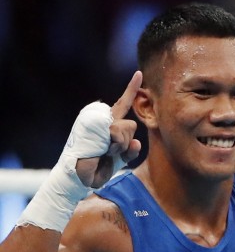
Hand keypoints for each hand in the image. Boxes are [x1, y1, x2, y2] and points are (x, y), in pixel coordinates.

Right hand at [74, 71, 142, 187]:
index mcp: (105, 122)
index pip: (122, 104)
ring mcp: (96, 117)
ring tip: (102, 152)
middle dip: (125, 143)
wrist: (77, 177)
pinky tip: (100, 149)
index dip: (132, 88)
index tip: (140, 74)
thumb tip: (137, 143)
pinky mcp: (94, 121)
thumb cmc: (96, 168)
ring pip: (127, 128)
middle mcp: (99, 116)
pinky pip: (118, 132)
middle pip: (131, 125)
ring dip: (119, 145)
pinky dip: (114, 144)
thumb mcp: (118, 158)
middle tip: (107, 152)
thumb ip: (130, 149)